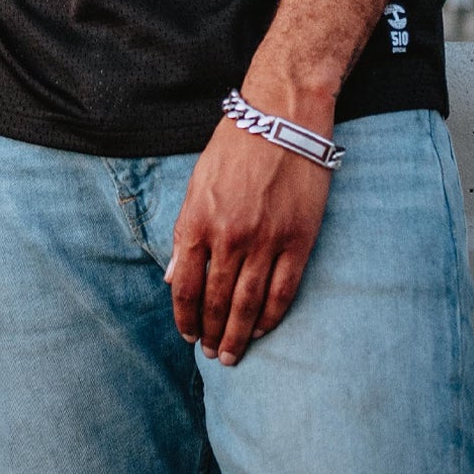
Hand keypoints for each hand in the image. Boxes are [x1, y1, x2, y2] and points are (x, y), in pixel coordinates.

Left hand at [165, 101, 333, 364]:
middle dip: (212, 333)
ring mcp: (266, 241)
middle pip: (218, 300)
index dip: (185, 316)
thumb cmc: (235, 146)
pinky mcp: (298, 240)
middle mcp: (230, 236)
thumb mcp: (198, 182)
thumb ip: (186, 231)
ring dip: (239, 335)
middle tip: (211, 355)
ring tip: (232, 355)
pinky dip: (271, 316)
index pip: (186, 285)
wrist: (282, 118)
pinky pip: (283, 291)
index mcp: (199, 220)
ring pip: (248, 303)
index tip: (188, 334)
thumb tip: (175, 277)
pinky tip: (262, 330)